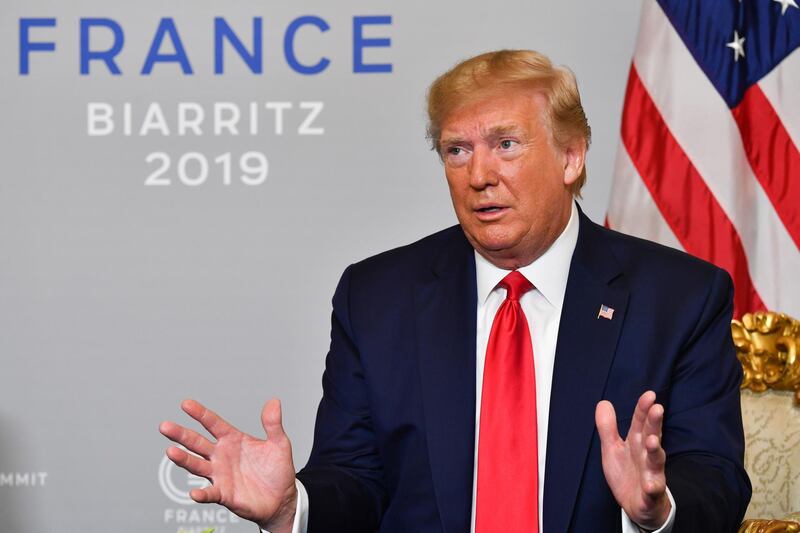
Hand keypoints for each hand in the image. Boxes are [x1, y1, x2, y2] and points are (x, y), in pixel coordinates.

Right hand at [159, 399, 297, 532]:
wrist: (282, 498)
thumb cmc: (277, 469)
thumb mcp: (279, 443)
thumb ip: (273, 424)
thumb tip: (274, 402)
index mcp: (233, 440)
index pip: (213, 423)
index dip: (200, 413)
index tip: (186, 404)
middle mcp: (221, 455)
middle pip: (197, 442)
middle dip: (181, 434)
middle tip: (165, 426)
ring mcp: (220, 474)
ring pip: (197, 465)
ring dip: (184, 459)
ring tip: (171, 452)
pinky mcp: (224, 494)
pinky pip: (210, 493)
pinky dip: (201, 494)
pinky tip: (194, 493)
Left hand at [595, 391, 670, 530]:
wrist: (637, 505)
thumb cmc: (627, 473)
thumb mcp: (613, 448)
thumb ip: (608, 427)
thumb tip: (603, 402)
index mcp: (637, 443)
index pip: (641, 422)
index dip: (643, 409)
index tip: (649, 394)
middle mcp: (646, 455)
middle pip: (651, 436)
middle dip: (654, 423)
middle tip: (657, 409)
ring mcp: (651, 474)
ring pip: (656, 461)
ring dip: (655, 451)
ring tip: (652, 441)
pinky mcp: (650, 493)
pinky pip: (652, 490)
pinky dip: (652, 487)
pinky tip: (649, 484)